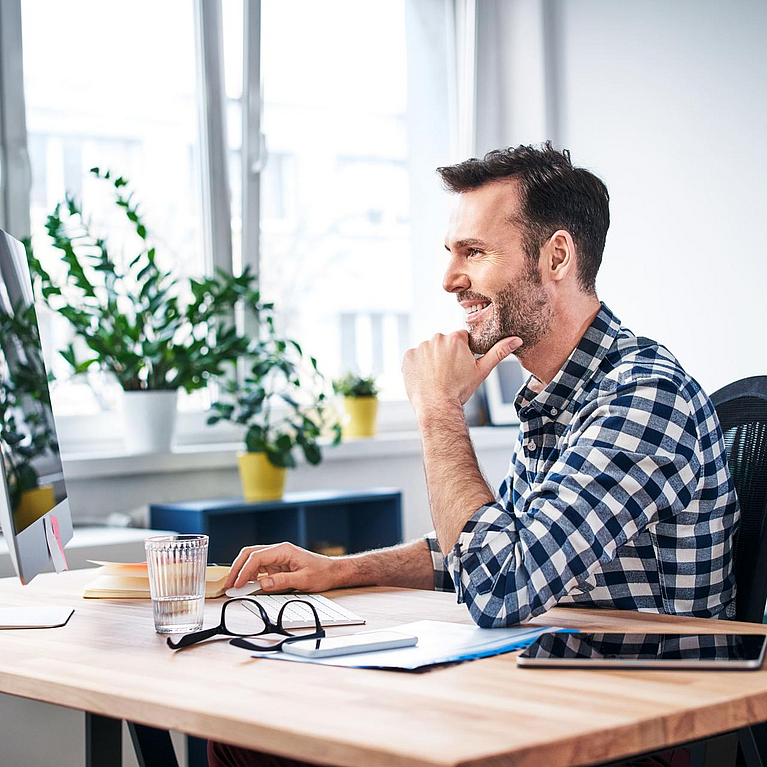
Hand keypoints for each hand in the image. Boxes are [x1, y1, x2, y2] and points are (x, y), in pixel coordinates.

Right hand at [225, 541, 342, 592]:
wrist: (332, 571)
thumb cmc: (321, 573)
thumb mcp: (303, 580)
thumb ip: (282, 581)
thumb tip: (263, 583)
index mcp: (283, 550)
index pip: (257, 557)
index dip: (244, 571)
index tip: (236, 584)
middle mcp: (278, 551)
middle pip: (250, 554)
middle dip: (237, 568)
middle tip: (228, 584)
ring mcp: (277, 557)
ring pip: (252, 560)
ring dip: (241, 571)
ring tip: (233, 586)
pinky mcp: (277, 564)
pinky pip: (259, 567)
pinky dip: (250, 575)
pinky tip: (246, 585)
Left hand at [402, 331, 521, 411]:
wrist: (437, 406)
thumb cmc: (460, 390)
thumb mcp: (482, 370)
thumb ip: (499, 352)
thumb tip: (516, 339)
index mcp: (455, 338)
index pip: (461, 339)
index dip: (463, 352)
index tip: (461, 366)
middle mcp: (436, 338)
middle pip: (444, 343)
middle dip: (447, 355)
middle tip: (450, 374)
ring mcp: (420, 347)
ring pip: (429, 350)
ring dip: (432, 360)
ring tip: (437, 378)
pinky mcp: (408, 356)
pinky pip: (415, 358)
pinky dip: (419, 366)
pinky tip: (426, 378)